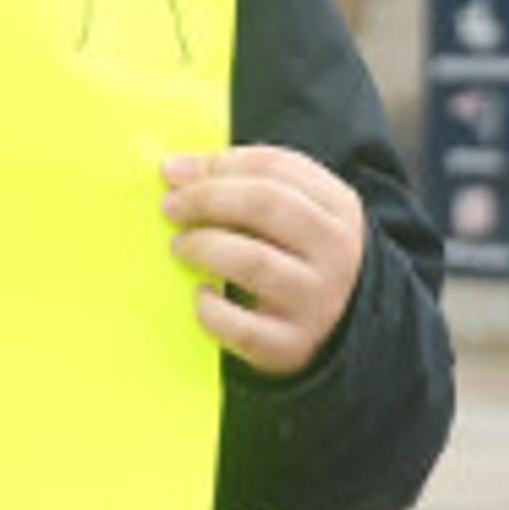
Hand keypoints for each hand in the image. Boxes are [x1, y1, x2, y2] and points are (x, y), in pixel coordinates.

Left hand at [161, 146, 364, 378]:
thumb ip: (245, 184)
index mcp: (339, 207)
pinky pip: (240, 325)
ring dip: (204, 246)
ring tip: (180, 246)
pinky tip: (201, 295)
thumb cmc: (296, 258)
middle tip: (170, 206)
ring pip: (251, 260)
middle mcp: (335, 251)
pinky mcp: (290, 345)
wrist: (333, 330)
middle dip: (207, 199)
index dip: (219, 164)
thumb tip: (178, 170)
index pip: (275, 167)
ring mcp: (316, 300)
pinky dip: (210, 309)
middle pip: (265, 204)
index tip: (174, 171)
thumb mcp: (293, 214)